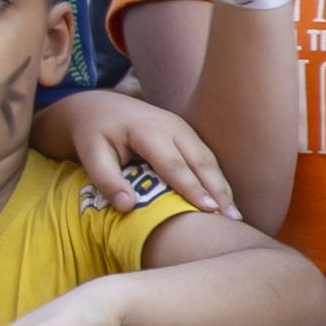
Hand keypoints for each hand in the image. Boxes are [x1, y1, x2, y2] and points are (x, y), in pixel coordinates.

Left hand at [44, 88, 236, 219]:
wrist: (100, 106)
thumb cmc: (94, 132)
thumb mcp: (90, 153)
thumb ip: (106, 179)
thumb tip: (128, 207)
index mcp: (149, 130)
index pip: (174, 164)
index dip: (192, 188)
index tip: (209, 210)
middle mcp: (173, 126)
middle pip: (201, 162)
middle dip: (218, 191)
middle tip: (233, 219)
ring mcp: (184, 128)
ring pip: (209, 160)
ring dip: (222, 187)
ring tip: (235, 215)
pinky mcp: (187, 135)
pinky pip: (206, 158)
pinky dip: (217, 180)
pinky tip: (225, 200)